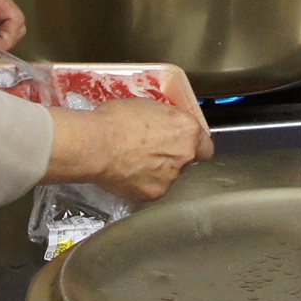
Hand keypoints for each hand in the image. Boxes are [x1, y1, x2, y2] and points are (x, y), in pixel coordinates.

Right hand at [44, 97, 213, 202]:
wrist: (95, 144)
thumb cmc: (116, 120)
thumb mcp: (146, 106)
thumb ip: (165, 120)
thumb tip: (165, 127)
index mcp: (187, 130)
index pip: (205, 145)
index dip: (193, 145)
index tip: (182, 144)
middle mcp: (184, 155)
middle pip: (186, 161)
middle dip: (172, 157)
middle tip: (150, 151)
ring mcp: (169, 178)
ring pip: (168, 177)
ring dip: (156, 171)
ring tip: (132, 161)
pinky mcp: (152, 194)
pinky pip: (150, 188)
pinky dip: (141, 183)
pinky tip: (126, 173)